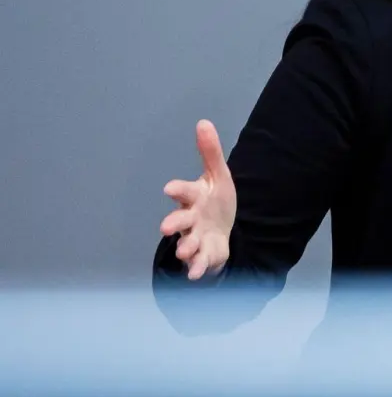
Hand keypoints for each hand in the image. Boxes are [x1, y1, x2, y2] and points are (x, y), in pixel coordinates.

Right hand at [160, 120, 236, 279]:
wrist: (221, 230)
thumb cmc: (215, 200)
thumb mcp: (218, 176)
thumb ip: (210, 153)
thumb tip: (203, 122)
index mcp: (194, 197)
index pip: (185, 191)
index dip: (178, 189)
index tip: (169, 188)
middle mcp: (191, 218)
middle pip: (180, 219)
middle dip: (173, 222)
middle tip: (165, 228)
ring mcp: (196, 237)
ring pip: (187, 243)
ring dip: (185, 247)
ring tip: (184, 250)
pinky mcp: (203, 254)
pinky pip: (198, 262)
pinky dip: (196, 268)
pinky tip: (195, 274)